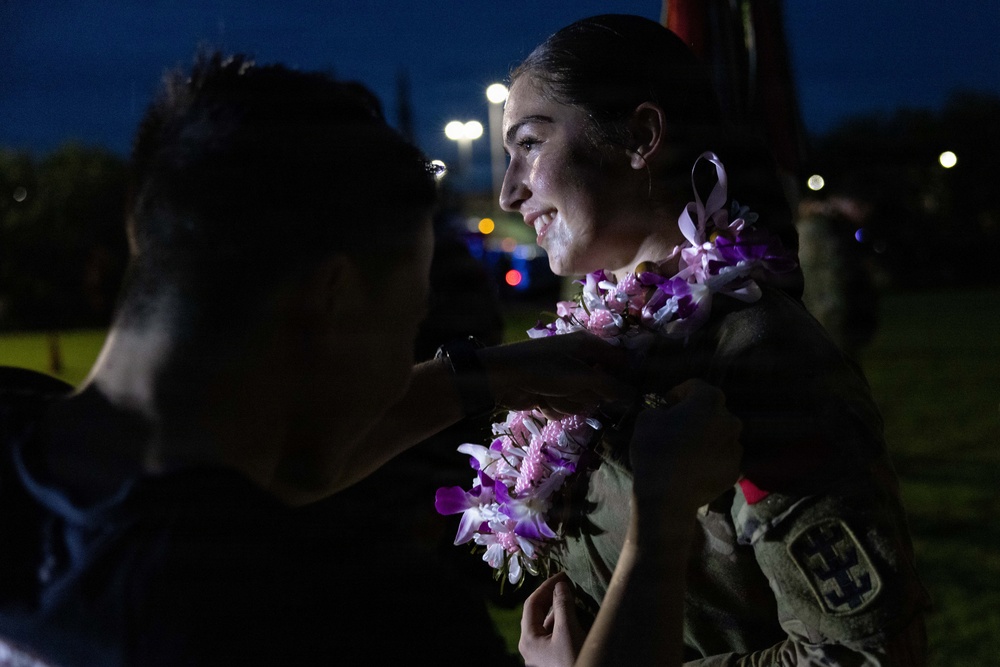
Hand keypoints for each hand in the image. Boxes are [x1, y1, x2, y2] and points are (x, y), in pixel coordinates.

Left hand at [479, 332, 634, 418]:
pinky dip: (554, 407)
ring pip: (583, 402)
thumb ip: (609, 386)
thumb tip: (634, 396)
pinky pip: (566, 408)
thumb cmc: (542, 369)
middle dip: (587, 395)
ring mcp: (565, 378)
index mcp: (589, 345)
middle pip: (602, 388)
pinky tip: (542, 400)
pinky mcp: (552, 393)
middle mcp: (580, 360)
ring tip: (551, 394)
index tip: (628, 396)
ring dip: (568, 403)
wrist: (500, 379)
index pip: (621, 361)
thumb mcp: (580, 376)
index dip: (625, 379)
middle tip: (572, 389)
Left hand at [519, 573, 585, 666]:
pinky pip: (555, 635)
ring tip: (573, 597)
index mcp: (528, 639)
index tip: (562, 575)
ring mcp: (541, 655)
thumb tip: (560, 584)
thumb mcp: (568, 630)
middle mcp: (530, 647)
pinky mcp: (552, 660)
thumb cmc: (573, 660)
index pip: (532, 604)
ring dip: (559, 610)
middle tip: (566, 583)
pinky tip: (576, 617)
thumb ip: (562, 605)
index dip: (545, 586)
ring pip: (547, 625)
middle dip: (551, 597)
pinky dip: (564, 623)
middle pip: (537, 614)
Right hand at [629, 379, 741, 510]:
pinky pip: (722, 457)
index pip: (696, 387)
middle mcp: (729, 420)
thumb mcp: (646, 419)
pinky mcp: (735, 470)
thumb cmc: (655, 450)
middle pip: (713, 411)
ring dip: (706, 436)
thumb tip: (668, 414)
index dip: (679, 393)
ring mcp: (735, 447)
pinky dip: (711, 457)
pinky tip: (693, 467)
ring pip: (720, 434)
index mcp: (709, 401)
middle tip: (677, 427)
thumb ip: (660, 410)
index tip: (666, 404)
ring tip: (687, 450)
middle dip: (697, 415)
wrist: (668, 496)